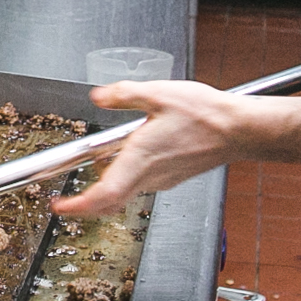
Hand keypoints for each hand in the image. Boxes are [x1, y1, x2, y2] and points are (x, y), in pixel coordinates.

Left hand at [52, 80, 243, 217]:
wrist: (239, 130)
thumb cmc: (206, 116)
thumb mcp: (159, 93)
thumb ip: (124, 94)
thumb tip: (99, 96)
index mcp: (141, 158)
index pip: (104, 195)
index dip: (79, 206)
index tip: (61, 206)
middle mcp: (150, 175)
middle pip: (110, 202)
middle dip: (85, 204)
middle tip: (67, 201)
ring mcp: (162, 180)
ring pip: (125, 193)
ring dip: (105, 188)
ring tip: (93, 171)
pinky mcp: (171, 178)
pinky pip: (140, 184)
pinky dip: (125, 178)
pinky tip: (126, 157)